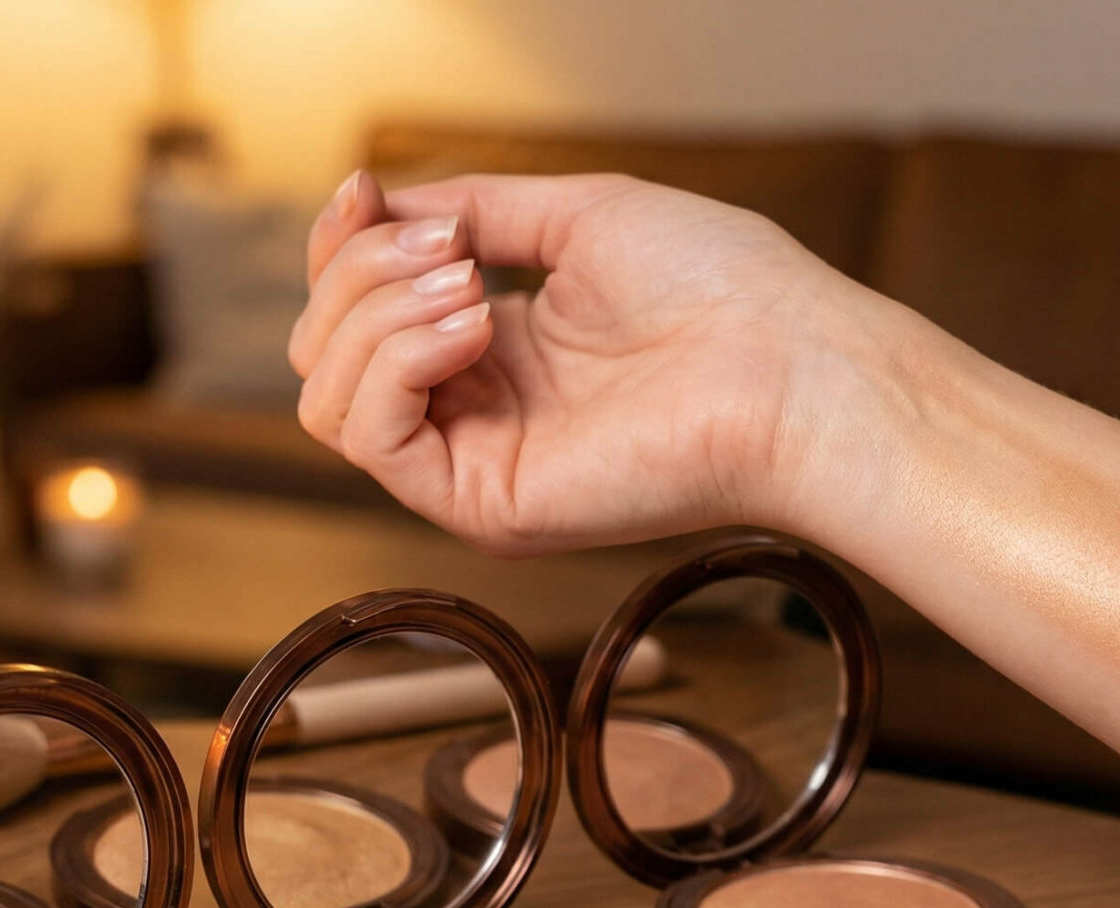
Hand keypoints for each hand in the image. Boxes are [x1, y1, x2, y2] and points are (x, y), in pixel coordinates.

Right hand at [291, 169, 895, 553]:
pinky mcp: (484, 506)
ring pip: (329, 395)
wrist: (793, 365)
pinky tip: (477, 326)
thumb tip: (376, 202)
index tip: (365, 189)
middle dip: (359, 274)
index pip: (357, 311)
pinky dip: (398, 362)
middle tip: (454, 250)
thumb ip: (470, 209)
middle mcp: (476, 414)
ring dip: (376, 314)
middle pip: (326, 351)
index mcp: (496, 351)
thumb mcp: (574, 216)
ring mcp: (475, 464)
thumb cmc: (722, 290)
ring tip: (470, 285)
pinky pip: (372, 437)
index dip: (342, 245)